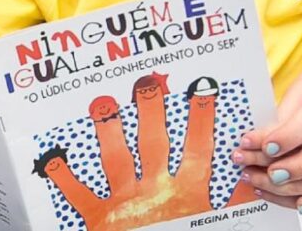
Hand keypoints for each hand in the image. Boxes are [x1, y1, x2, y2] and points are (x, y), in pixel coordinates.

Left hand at [34, 73, 252, 229]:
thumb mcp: (214, 225)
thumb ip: (230, 204)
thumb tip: (248, 179)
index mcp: (187, 197)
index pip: (198, 151)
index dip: (201, 120)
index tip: (202, 90)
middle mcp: (156, 195)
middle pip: (153, 145)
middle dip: (151, 112)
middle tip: (146, 84)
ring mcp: (126, 205)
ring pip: (116, 160)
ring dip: (109, 130)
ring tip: (103, 103)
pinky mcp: (100, 219)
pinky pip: (79, 196)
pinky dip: (65, 177)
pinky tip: (53, 158)